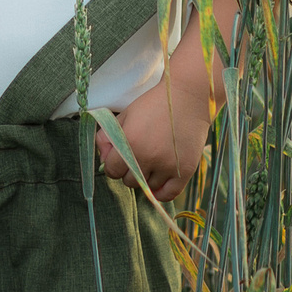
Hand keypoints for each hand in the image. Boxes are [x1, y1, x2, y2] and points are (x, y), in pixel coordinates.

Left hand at [95, 0, 237, 200]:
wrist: (188, 97)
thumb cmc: (154, 103)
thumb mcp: (125, 115)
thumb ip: (108, 136)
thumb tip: (103, 157)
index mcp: (130, 142)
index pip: (112, 170)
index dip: (112, 164)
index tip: (117, 158)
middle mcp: (149, 157)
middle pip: (129, 181)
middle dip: (128, 171)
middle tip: (135, 158)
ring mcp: (169, 166)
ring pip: (147, 188)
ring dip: (145, 178)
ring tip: (149, 163)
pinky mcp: (186, 170)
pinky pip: (169, 194)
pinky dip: (160, 193)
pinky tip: (157, 183)